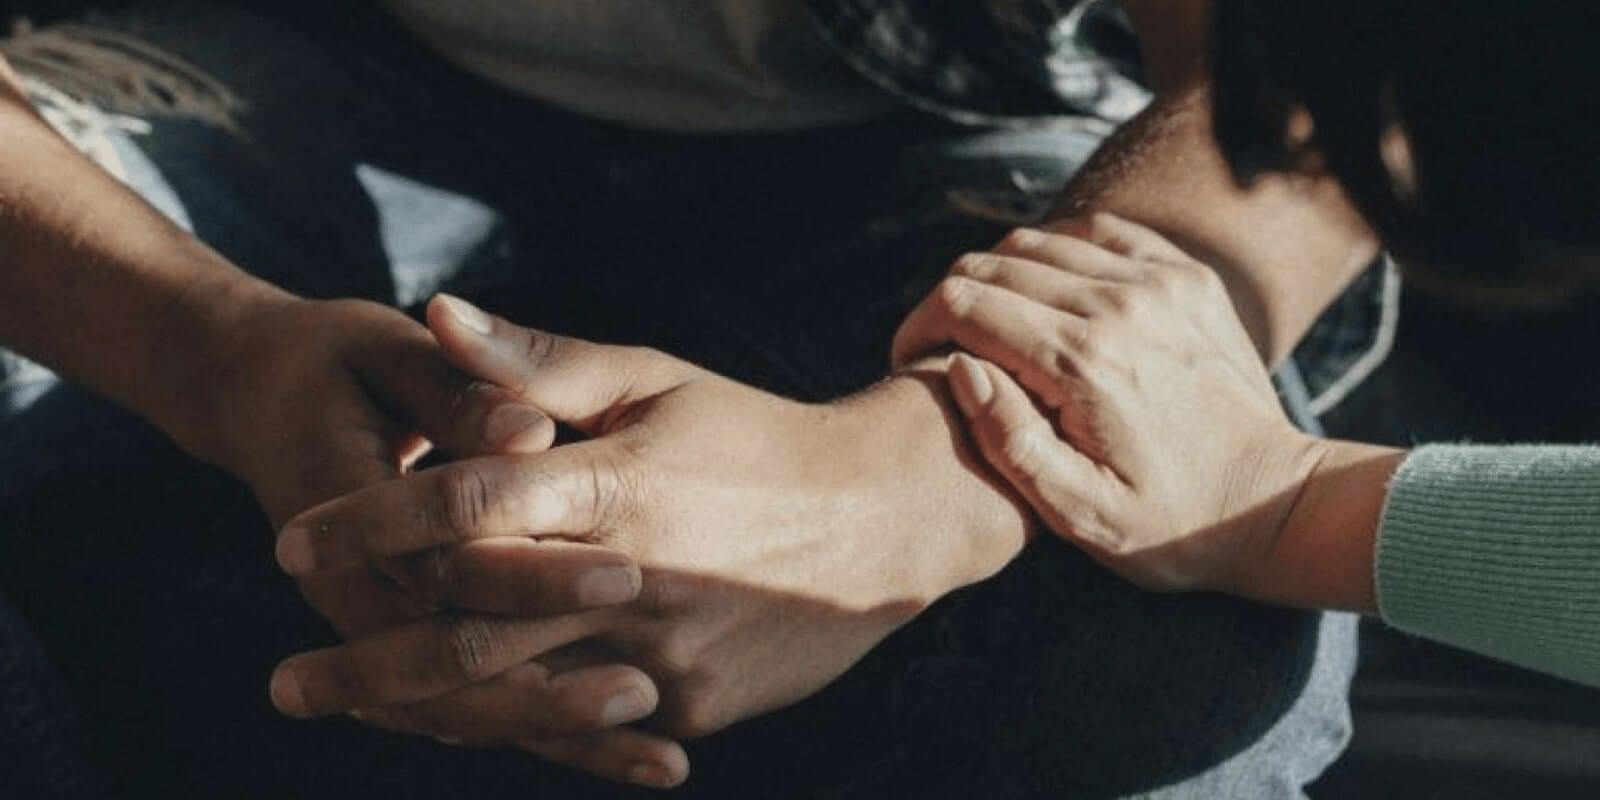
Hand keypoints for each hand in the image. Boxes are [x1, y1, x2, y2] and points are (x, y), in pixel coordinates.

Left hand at [269, 295, 1026, 780]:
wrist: (883, 519)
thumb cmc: (754, 435)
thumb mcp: (655, 381)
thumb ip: (539, 362)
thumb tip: (436, 309)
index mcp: (616, 483)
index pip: (465, 506)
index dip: (368, 523)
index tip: (291, 542)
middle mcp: (633, 577)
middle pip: (468, 631)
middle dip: (366, 661)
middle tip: (287, 683)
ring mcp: (665, 653)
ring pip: (516, 696)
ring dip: (419, 709)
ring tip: (349, 709)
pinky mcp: (693, 705)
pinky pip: (585, 724)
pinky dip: (518, 724)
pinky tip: (454, 725)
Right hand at [891, 214, 1325, 592]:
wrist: (1274, 503)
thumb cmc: (1169, 526)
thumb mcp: (1077, 513)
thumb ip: (1009, 441)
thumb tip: (961, 368)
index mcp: (1082, 362)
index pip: (965, 304)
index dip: (919, 326)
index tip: (910, 361)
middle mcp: (1119, 305)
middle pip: (994, 264)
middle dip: (950, 301)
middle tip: (941, 348)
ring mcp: (1158, 281)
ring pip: (1040, 242)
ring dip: (999, 277)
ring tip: (991, 327)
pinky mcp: (1186, 276)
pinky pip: (1099, 233)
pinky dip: (1058, 252)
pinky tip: (1048, 296)